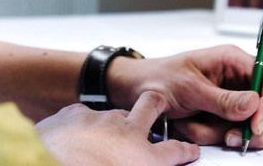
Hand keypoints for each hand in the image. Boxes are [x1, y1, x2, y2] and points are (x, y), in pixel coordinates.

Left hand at [36, 92, 198, 165]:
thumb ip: (140, 165)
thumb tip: (141, 163)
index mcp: (142, 158)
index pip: (175, 151)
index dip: (185, 150)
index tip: (190, 150)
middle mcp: (126, 132)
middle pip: (150, 107)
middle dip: (155, 104)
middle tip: (157, 103)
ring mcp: (99, 119)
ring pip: (114, 112)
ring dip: (113, 120)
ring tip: (106, 133)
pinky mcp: (72, 115)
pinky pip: (82, 114)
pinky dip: (82, 122)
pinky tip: (75, 133)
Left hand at [107, 45, 262, 149]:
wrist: (137, 91)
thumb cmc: (160, 78)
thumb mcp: (189, 87)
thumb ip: (222, 99)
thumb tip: (254, 104)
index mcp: (234, 60)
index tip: (256, 123)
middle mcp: (240, 78)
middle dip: (255, 126)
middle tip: (231, 139)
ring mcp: (235, 99)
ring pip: (253, 125)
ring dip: (223, 133)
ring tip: (192, 126)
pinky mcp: (225, 117)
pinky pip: (231, 134)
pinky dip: (211, 137)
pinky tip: (190, 128)